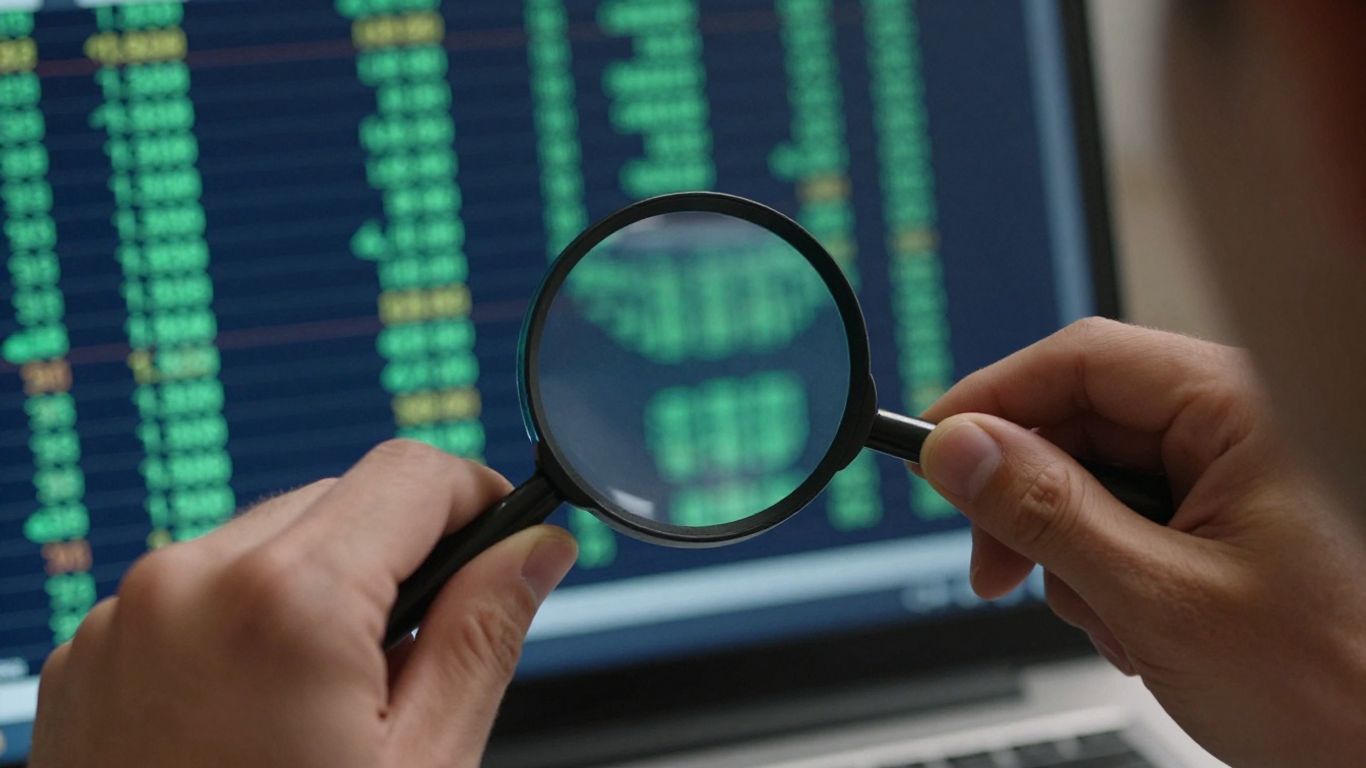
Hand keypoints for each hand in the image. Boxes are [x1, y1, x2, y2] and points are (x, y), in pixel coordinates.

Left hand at [29, 440, 577, 767]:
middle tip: (421, 660)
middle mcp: (187, 586)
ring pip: (266, 540)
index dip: (479, 501)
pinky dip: (245, 623)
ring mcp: (125, 620)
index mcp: (284, 604)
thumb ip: (483, 638)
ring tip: (328, 704)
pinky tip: (259, 711)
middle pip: (340, 501)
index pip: (413, 474)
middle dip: (398, 558)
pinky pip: (196, 590)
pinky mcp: (91, 655)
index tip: (502, 544)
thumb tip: (534, 553)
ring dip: (320, 589)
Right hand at [917, 318, 1365, 767]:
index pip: (1084, 361)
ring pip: (1098, 481)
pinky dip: (1109, 575)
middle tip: (997, 569)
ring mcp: (1235, 477)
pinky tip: (1136, 628)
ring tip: (1108, 624)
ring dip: (1073, 554)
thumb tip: (959, 449)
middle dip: (1030, 503)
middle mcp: (1240, 429)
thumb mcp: (1160, 598)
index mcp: (1243, 411)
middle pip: (1083, 424)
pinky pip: (1131, 521)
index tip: (937, 452)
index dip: (996, 401)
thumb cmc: (1336, 685)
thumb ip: (1048, 513)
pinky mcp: (1228, 522)